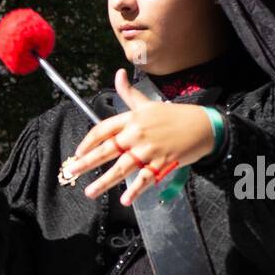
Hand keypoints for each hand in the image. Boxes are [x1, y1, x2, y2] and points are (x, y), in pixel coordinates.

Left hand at [62, 69, 214, 205]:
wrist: (203, 125)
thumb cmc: (174, 116)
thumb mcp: (148, 104)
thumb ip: (129, 93)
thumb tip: (118, 74)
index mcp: (132, 118)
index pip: (103, 129)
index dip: (88, 141)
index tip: (78, 152)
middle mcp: (138, 133)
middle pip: (108, 149)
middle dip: (87, 162)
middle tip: (71, 171)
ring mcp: (149, 149)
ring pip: (122, 167)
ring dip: (104, 181)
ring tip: (90, 192)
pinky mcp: (162, 163)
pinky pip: (145, 178)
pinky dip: (135, 190)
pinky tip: (124, 199)